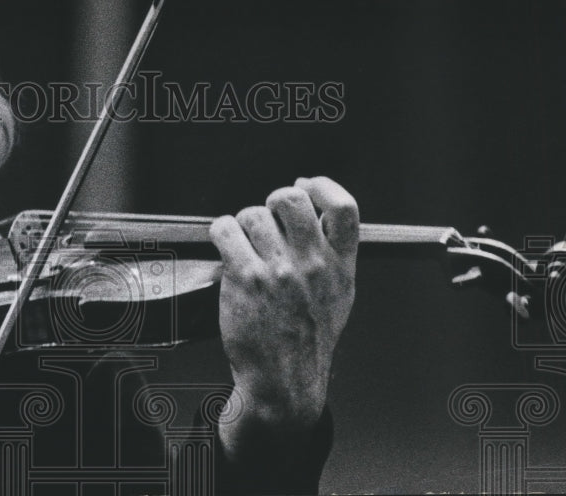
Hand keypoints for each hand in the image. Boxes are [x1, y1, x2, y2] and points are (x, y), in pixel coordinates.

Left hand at [210, 177, 357, 434]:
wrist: (283, 380)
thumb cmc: (307, 338)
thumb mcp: (338, 294)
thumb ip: (333, 252)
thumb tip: (316, 207)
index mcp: (339, 265)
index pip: (344, 208)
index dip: (322, 186)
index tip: (305, 185)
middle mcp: (311, 264)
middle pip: (291, 199)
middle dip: (272, 202)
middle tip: (266, 219)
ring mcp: (278, 271)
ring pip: (252, 214)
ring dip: (243, 224)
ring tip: (244, 244)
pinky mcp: (245, 278)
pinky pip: (226, 229)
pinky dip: (221, 232)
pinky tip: (226, 245)